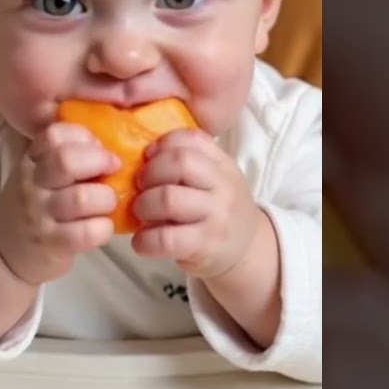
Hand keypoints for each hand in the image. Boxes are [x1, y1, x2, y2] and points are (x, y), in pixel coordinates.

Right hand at [0, 122, 120, 283]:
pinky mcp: (52, 244)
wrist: (3, 250)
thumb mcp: (39, 174)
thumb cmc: (34, 205)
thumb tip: (107, 145)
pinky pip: (88, 232)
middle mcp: (32, 184)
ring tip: (108, 202)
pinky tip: (103, 226)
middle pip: (66, 161)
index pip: (54, 135)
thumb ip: (65, 156)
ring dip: (106, 198)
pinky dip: (104, 227)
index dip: (84, 137)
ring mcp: (40, 215)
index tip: (100, 148)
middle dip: (100, 160)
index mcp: (31, 161)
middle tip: (114, 169)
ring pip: (82, 198)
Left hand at [131, 128, 257, 278]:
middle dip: (150, 173)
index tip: (148, 158)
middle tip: (141, 187)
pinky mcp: (205, 246)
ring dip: (143, 205)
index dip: (162, 144)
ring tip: (142, 213)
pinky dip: (144, 239)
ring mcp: (217, 217)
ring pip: (168, 199)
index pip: (192, 139)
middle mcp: (224, 186)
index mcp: (224, 164)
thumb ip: (189, 164)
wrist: (248, 250)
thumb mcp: (215, 180)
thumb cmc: (218, 209)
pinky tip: (142, 241)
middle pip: (180, 163)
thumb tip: (143, 156)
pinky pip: (165, 238)